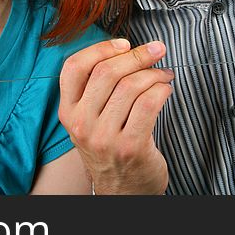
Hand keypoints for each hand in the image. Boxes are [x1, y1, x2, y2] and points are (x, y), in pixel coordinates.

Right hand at [59, 38, 173, 193]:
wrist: (123, 190)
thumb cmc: (111, 147)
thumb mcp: (90, 119)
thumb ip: (96, 88)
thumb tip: (125, 49)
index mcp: (68, 111)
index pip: (74, 68)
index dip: (101, 49)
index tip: (124, 44)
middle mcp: (82, 124)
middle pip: (106, 72)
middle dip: (137, 55)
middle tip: (156, 50)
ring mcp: (105, 137)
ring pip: (131, 86)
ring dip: (154, 73)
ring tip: (163, 74)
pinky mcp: (130, 146)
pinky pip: (149, 104)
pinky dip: (162, 90)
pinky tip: (166, 90)